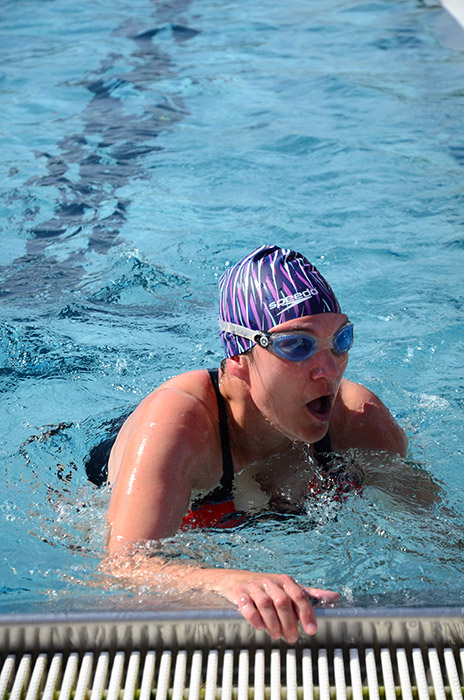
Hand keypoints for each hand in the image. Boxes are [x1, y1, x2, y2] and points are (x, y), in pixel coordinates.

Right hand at [213, 570, 339, 642]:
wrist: (236, 580)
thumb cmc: (268, 587)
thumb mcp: (289, 588)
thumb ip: (311, 594)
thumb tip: (335, 597)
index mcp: (285, 581)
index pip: (299, 596)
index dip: (306, 614)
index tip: (311, 631)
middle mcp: (270, 582)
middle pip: (283, 602)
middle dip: (289, 622)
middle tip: (292, 638)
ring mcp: (254, 587)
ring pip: (266, 604)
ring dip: (273, 623)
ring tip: (277, 636)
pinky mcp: (240, 593)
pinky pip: (247, 606)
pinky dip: (254, 618)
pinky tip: (259, 627)